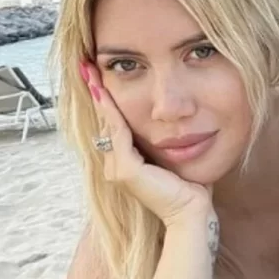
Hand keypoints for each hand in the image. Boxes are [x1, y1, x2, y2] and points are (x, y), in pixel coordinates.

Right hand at [81, 62, 214, 228]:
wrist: (192, 213)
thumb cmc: (191, 187)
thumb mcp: (177, 156)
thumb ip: (170, 141)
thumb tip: (180, 121)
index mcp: (127, 162)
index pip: (114, 124)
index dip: (106, 100)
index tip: (99, 74)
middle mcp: (116, 165)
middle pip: (105, 121)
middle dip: (96, 92)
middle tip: (86, 65)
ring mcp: (117, 169)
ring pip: (108, 125)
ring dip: (100, 97)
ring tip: (91, 73)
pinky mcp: (125, 172)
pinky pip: (118, 134)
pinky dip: (113, 113)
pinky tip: (107, 95)